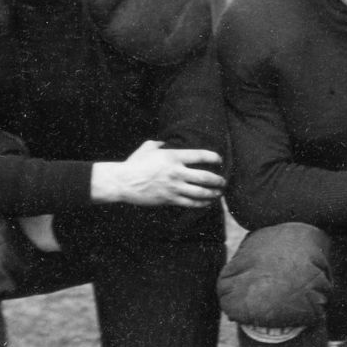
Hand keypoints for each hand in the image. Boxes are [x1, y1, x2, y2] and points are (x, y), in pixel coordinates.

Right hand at [95, 141, 225, 206]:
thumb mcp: (148, 148)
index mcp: (173, 156)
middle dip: (218, 180)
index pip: (201, 156)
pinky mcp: (169, 199)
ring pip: (201, 192)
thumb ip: (160, 144)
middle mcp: (176, 172)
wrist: (123, 182)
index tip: (220, 161)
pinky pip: (190, 203)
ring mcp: (174, 187)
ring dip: (213, 193)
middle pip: (206, 177)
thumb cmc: (134, 163)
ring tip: (218, 193)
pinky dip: (202, 203)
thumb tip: (165, 143)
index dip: (214, 158)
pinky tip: (207, 203)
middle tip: (223, 181)